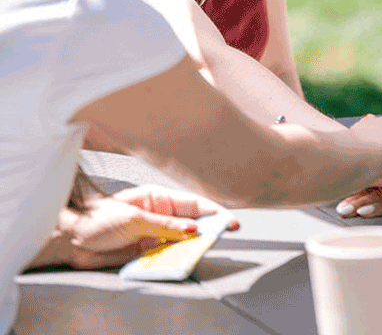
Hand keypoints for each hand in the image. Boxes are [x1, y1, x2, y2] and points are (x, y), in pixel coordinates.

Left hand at [30, 185, 238, 269]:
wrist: (69, 240)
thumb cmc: (97, 219)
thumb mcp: (135, 219)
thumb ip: (166, 225)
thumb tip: (193, 229)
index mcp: (159, 198)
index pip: (195, 205)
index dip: (215, 212)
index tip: (230, 223)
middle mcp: (160, 216)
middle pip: (192, 225)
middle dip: (205, 233)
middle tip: (216, 240)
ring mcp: (154, 235)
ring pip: (181, 243)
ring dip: (186, 250)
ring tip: (191, 254)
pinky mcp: (145, 253)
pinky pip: (166, 258)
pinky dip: (172, 261)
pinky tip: (173, 263)